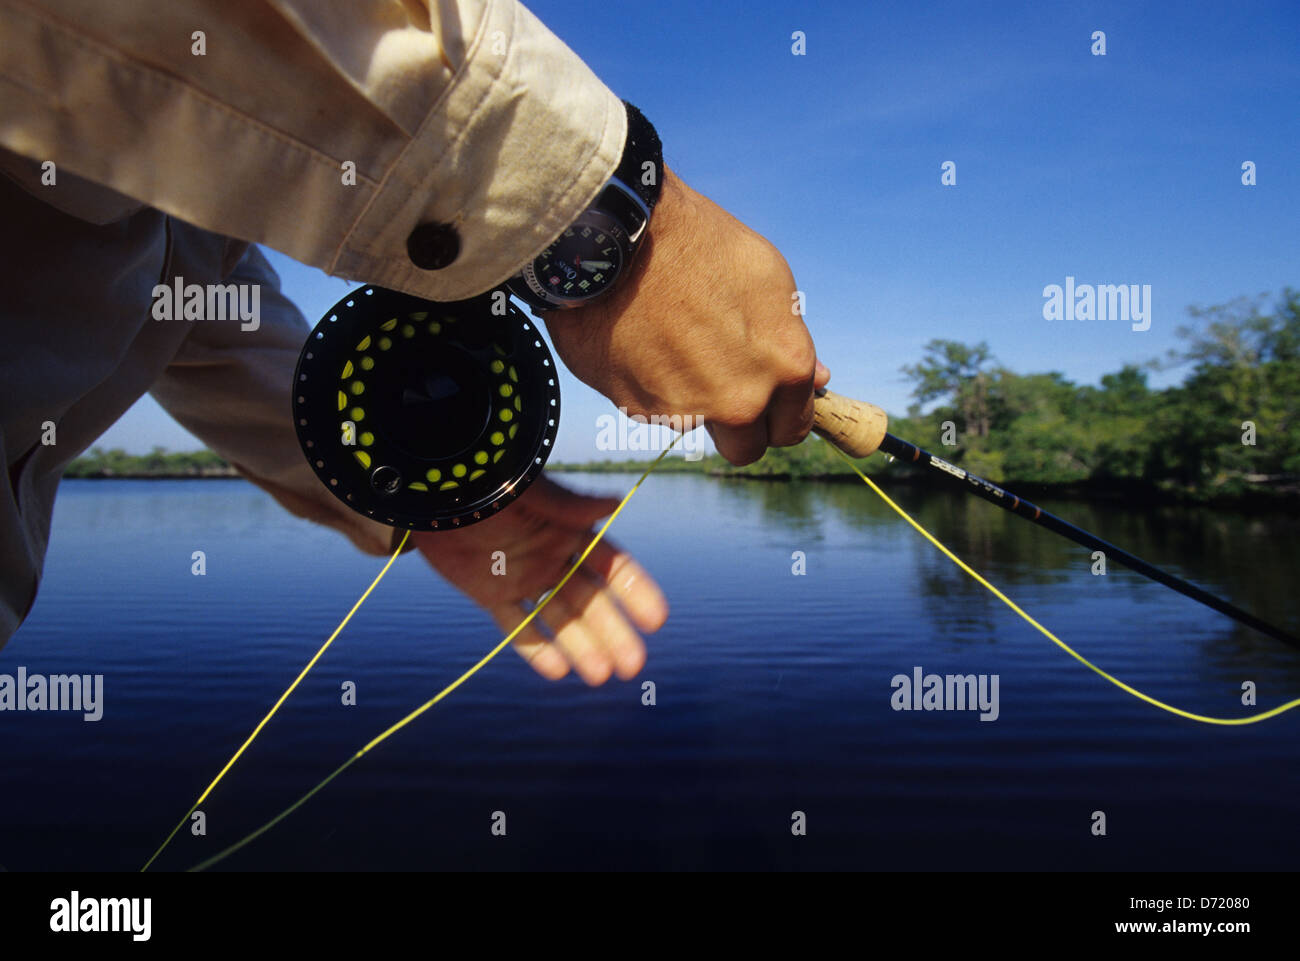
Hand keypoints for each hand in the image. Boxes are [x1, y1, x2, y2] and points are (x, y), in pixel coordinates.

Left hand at [411, 474, 666, 684]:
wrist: (434, 489)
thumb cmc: (488, 482)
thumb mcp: (532, 493)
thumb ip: (571, 505)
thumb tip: (618, 501)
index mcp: (569, 531)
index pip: (611, 566)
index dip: (635, 592)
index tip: (656, 620)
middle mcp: (552, 557)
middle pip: (590, 602)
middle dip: (613, 633)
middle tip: (634, 668)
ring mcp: (523, 577)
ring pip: (559, 619)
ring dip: (581, 647)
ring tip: (601, 677)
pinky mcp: (490, 592)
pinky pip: (517, 625)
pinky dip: (535, 648)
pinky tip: (558, 671)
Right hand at [541, 165, 830, 464]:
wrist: (618, 236)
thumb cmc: (699, 243)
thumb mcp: (766, 279)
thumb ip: (789, 339)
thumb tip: (817, 379)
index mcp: (784, 367)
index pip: (793, 426)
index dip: (781, 415)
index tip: (768, 404)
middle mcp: (740, 400)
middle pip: (747, 449)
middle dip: (739, 427)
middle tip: (721, 384)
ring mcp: (688, 411)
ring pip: (697, 428)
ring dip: (690, 403)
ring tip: (672, 345)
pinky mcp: (638, 409)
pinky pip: (653, 410)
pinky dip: (649, 386)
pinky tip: (641, 342)